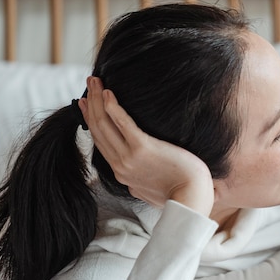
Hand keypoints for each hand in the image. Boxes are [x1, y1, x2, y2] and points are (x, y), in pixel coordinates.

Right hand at [79, 76, 215, 215]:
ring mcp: (129, 158)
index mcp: (121, 173)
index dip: (91, 120)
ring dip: (98, 100)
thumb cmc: (180, 193)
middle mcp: (120, 165)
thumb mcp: (150, 189)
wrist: (192, 199)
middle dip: (91, 104)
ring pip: (105, 124)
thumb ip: (138, 180)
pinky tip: (109, 94)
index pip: (100, 141)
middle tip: (90, 84)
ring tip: (95, 81)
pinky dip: (113, 108)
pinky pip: (123, 124)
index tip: (86, 104)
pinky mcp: (143, 149)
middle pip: (98, 129)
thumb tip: (136, 177)